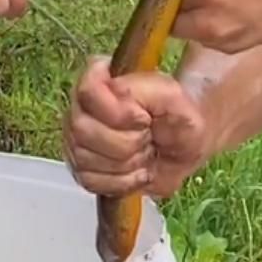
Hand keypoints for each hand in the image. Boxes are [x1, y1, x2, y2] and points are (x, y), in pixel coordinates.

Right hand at [62, 56, 209, 198]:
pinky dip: (121, 182)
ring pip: (85, 158)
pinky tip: (136, 171)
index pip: (87, 92)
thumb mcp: (172, 96)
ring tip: (143, 153)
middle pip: (83, 130)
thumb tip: (116, 95)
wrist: (185, 146)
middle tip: (147, 137)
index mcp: (99, 79)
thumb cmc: (178, 116)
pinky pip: (89, 181)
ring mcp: (76, 139)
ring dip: (126, 163)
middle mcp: (81, 107)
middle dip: (126, 141)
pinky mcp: (81, 168)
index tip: (144, 118)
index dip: (119, 112)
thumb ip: (143, 88)